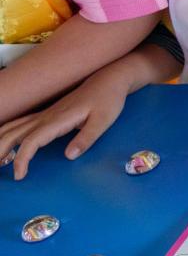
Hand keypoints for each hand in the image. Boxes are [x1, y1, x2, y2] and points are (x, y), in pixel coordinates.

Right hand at [0, 76, 128, 178]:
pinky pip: (22, 122)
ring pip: (14, 126)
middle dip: (1, 150)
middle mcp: (47, 116)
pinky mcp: (48, 113)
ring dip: (2, 140)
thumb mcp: (104, 120)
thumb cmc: (108, 100)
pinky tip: (6, 140)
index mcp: (58, 120)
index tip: (20, 175)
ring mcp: (46, 113)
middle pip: (14, 133)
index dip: (22, 158)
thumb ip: (87, 138)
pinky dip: (9, 131)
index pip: (32, 141)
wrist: (110, 80)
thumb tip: (69, 156)